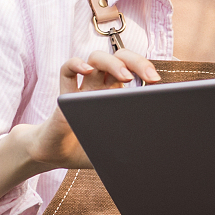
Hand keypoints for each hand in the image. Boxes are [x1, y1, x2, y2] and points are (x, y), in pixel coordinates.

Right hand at [0, 45, 161, 200]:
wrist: (55, 155)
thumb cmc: (86, 149)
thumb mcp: (115, 149)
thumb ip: (131, 150)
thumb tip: (154, 155)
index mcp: (116, 95)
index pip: (134, 70)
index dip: (147, 71)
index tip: (159, 83)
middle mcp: (100, 86)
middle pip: (119, 58)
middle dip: (137, 62)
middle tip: (151, 78)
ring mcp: (82, 88)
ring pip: (96, 59)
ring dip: (113, 63)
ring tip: (125, 77)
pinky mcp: (64, 95)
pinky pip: (66, 70)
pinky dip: (76, 65)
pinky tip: (86, 71)